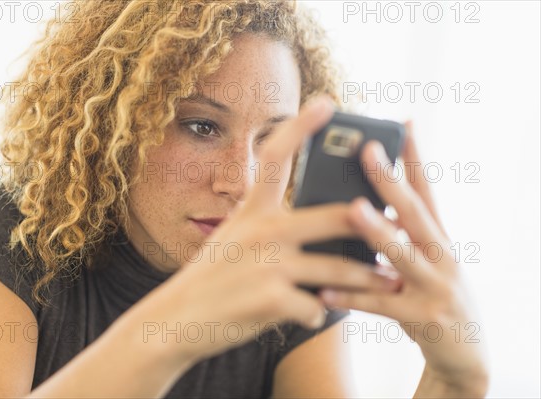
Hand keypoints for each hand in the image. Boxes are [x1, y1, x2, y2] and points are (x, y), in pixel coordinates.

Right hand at [125, 97, 399, 363]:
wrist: (175, 320)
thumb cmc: (212, 276)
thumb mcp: (233, 239)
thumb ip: (271, 227)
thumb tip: (319, 228)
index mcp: (251, 210)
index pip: (277, 156)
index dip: (302, 126)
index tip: (327, 102)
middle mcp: (261, 231)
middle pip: (335, 216)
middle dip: (371, 224)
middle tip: (398, 226)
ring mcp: (267, 265)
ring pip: (337, 269)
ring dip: (366, 280)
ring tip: (387, 281)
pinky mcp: (270, 301)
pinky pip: (315, 307)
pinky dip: (319, 312)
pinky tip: (315, 314)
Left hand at [319, 122, 487, 392]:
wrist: (467, 351)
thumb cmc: (432, 294)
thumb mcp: (424, 260)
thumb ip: (398, 235)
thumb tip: (355, 206)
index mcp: (438, 237)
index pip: (426, 190)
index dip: (414, 157)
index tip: (402, 123)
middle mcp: (442, 255)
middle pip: (414, 213)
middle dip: (391, 181)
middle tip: (368, 151)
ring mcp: (435, 287)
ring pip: (402, 255)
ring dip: (378, 232)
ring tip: (353, 210)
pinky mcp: (422, 318)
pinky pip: (380, 305)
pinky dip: (353, 298)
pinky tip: (326, 290)